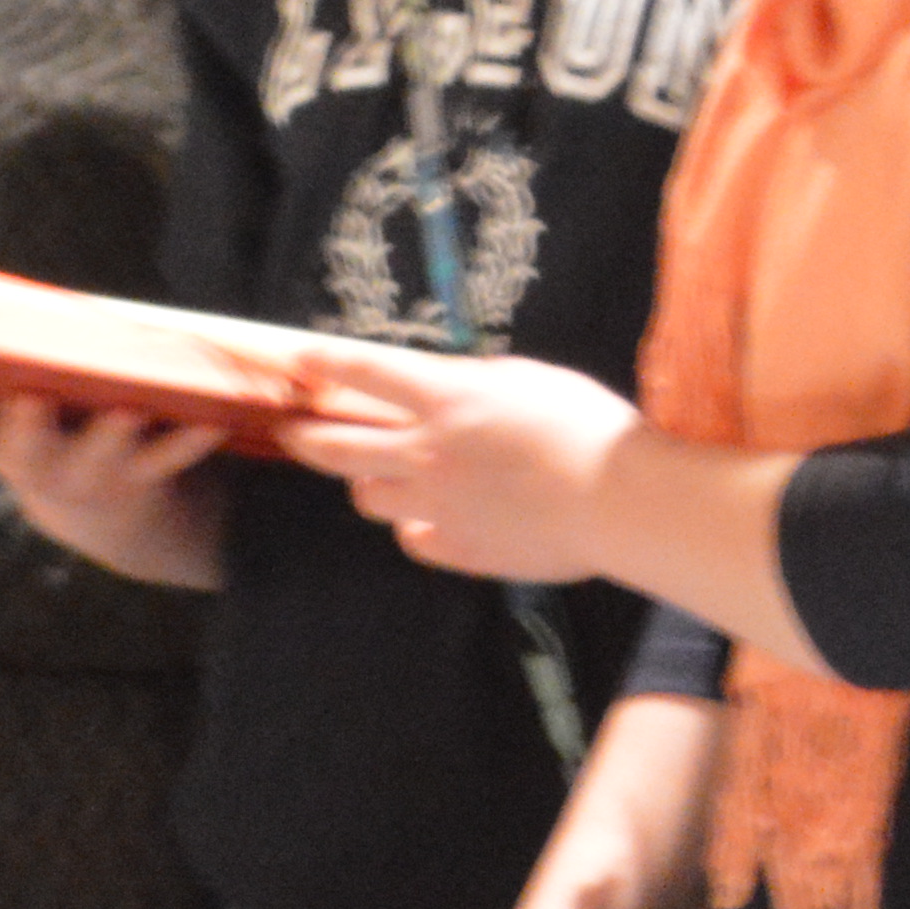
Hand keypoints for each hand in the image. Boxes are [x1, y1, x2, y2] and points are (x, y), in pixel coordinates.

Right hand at [0, 385, 233, 588]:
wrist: (108, 515)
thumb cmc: (24, 440)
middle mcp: (33, 463)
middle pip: (21, 446)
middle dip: (24, 425)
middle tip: (28, 399)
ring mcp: (90, 471)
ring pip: (99, 454)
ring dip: (111, 434)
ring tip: (124, 408)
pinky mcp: (144, 473)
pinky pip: (169, 457)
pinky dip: (188, 439)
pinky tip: (209, 420)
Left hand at [274, 344, 640, 583]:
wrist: (615, 501)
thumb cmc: (588, 427)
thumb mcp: (531, 380)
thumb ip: (478, 382)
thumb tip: (449, 386)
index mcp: (447, 400)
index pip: (366, 374)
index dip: (325, 364)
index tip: (299, 361)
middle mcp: (426, 452)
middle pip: (337, 446)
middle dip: (306, 437)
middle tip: (295, 433)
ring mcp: (435, 504)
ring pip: (367, 497)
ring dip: (366, 482)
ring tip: (376, 477)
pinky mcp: (456, 547)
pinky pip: (413, 536)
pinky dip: (416, 525)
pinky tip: (436, 517)